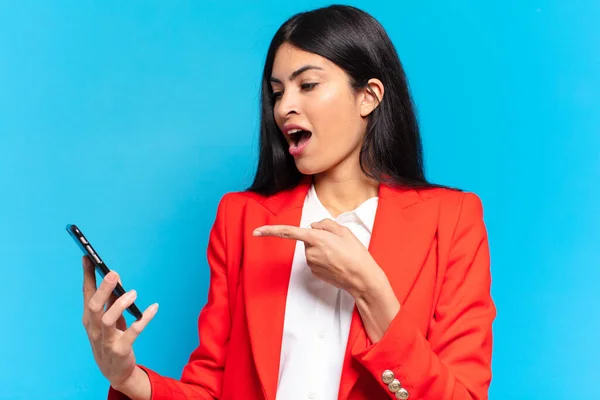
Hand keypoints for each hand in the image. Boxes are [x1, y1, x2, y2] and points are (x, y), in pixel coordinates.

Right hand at [82, 256, 157, 389]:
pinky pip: (132, 333)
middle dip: (102, 289)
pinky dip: (143, 319)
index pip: (86, 294)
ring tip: (133, 292)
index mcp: (89, 318)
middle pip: (94, 306)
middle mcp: (93, 329)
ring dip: (120, 304)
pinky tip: (154, 307)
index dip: (87, 276)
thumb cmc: (110, 339)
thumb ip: (110, 300)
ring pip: (107, 320)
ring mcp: (105, 340)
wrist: (115, 372)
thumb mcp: (108, 319)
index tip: (88, 257)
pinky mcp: (120, 350)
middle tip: (113, 273)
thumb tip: (115, 276)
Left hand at [253, 219, 381, 296]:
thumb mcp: (344, 231)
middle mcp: (309, 252)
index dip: (270, 231)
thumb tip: (313, 226)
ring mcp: (311, 264)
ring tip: (339, 254)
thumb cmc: (355, 254)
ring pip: (311, 250)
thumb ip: (325, 224)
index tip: (256, 232)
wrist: (362, 278)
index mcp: (315, 238)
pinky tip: (336, 263)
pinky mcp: (314, 273)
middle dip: (318, 238)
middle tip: (337, 243)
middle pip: (307, 239)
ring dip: (322, 249)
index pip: (287, 232)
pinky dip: (324, 259)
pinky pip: (315, 260)